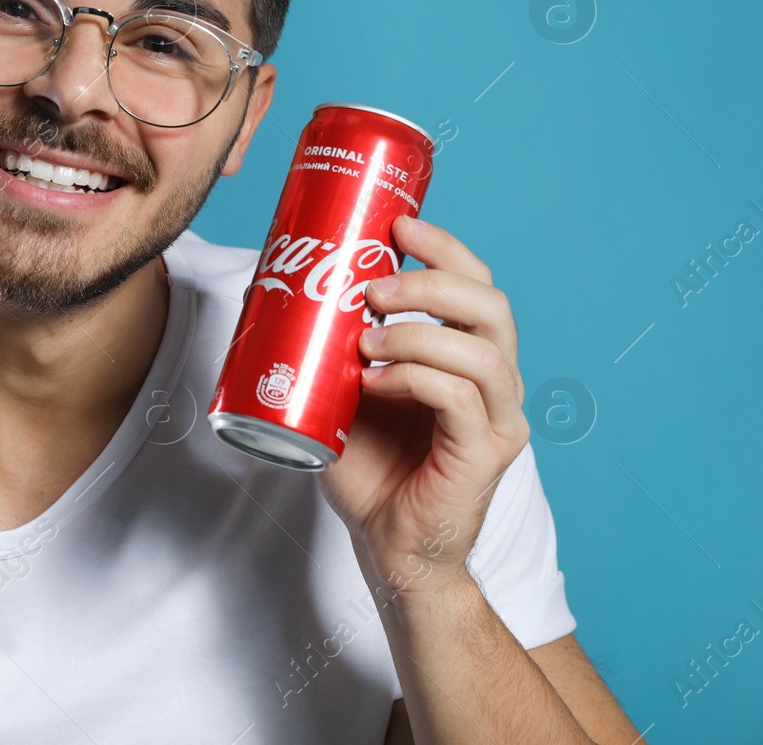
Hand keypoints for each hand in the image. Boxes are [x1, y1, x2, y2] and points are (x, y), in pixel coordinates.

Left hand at [315, 214, 530, 601]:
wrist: (386, 544)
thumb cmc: (367, 465)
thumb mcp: (341, 389)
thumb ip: (328, 342)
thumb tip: (269, 281)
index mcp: (468, 356)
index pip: (476, 284)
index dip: (444, 247)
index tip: (397, 222)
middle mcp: (495, 382)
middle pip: (491, 306)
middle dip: (432, 281)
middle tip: (373, 286)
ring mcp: (498, 419)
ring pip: (483, 352)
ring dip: (418, 332)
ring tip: (364, 338)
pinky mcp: (485, 454)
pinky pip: (460, 399)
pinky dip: (415, 378)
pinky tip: (374, 381)